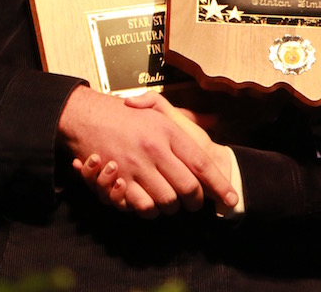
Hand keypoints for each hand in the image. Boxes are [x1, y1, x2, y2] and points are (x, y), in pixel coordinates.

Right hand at [58, 87, 236, 216]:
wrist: (88, 116)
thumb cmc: (127, 115)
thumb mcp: (159, 111)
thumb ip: (185, 117)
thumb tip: (212, 120)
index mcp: (169, 132)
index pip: (201, 164)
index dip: (219, 185)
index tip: (232, 199)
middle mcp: (155, 149)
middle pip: (187, 188)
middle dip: (195, 201)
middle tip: (195, 203)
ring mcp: (136, 166)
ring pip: (166, 201)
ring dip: (172, 207)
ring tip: (172, 202)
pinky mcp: (119, 181)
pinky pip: (142, 207)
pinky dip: (149, 210)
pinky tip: (150, 202)